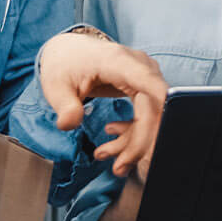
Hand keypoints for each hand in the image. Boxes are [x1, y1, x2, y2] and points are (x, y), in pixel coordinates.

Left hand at [38, 32, 167, 178]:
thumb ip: (64, 106)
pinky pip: (148, 115)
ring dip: (136, 143)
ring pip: (154, 116)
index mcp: (118, 61)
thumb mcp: (56, 87)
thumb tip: (68, 124)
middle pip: (154, 108)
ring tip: (109, 159)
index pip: (149, 83)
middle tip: (119, 168)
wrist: (68, 53)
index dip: (162, 107)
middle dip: (140, 143)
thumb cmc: (63, 65)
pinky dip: (134, 134)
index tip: (165, 134)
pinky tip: (112, 143)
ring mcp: (145, 76)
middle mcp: (139, 67)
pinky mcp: (144, 88)